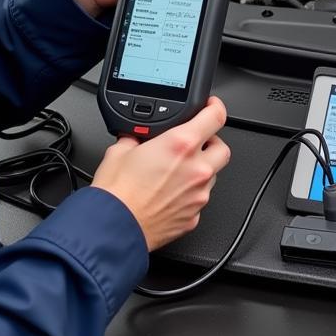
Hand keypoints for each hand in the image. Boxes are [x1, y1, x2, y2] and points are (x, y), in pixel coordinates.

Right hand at [91, 98, 230, 250]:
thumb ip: (136, 138)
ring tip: (177, 172)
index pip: (215, 117)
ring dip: (201, 170)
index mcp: (181, 145)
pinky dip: (190, 194)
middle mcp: (196, 170)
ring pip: (213, 176)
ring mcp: (198, 196)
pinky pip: (199, 199)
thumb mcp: (120, 150)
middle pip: (222, 148)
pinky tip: (171, 194)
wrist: (113, 229)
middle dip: (212, 143)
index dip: (215, 107)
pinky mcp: (193, 217)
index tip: (211, 107)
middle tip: (196, 143)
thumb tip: (136, 137)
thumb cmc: (116, 194)